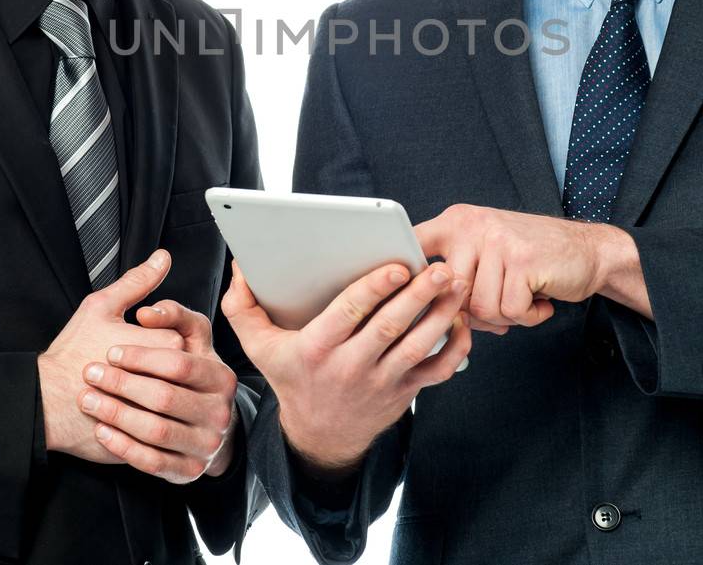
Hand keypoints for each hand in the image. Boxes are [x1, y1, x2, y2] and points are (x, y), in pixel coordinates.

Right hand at [37, 249, 184, 464]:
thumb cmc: (72, 352)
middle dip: (158, 372)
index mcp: (160, 346)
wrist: (45, 401)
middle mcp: (167, 383)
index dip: (157, 341)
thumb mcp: (101, 307)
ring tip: (125, 390)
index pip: (182, 341)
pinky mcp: (148, 444)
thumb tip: (164, 258)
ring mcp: (159, 417)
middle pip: (181, 374)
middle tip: (126, 369)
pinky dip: (148, 428)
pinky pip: (162, 437)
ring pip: (174, 406)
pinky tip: (128, 414)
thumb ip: (137, 282)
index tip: (130, 345)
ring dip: (154, 400)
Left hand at [78, 297, 240, 483]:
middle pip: (165, 398)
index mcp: (221, 378)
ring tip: (88, 399)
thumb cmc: (188, 375)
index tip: (111, 352)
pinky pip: (152, 462)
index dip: (141, 356)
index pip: (180, 364)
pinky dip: (123, 446)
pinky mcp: (188, 470)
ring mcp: (206, 445)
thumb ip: (174, 315)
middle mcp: (219, 413)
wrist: (201, 424)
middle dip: (121, 384)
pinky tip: (101, 430)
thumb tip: (147, 312)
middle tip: (90, 373)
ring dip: (116, 414)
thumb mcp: (190, 338)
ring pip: (156, 431)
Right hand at [221, 258, 470, 476]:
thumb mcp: (259, 347)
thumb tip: (241, 266)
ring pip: (418, 346)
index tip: (397, 267)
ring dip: (441, 313)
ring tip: (456, 284)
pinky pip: (438, 370)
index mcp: (316, 349)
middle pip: (390, 327)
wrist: (320, 435)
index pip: (349, 314)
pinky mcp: (405, 391)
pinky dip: (455, 348)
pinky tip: (461, 320)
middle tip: (439, 267)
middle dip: (418, 295)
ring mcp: (381, 382)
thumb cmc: (292, 377)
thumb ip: (243, 306)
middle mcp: (350, 367)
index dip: (375, 289)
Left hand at [415, 203, 648, 330]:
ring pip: (480, 308)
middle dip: (474, 313)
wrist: (590, 250)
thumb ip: (458, 275)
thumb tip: (431, 317)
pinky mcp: (522, 260)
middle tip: (500, 308)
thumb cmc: (533, 260)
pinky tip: (540, 300)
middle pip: (449, 293)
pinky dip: (527, 317)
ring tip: (523, 298)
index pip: (413, 244)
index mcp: (457, 221)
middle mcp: (473, 225)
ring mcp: (498, 241)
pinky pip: (509, 311)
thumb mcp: (487, 254)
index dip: (407, 276)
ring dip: (505, 316)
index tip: (409, 294)